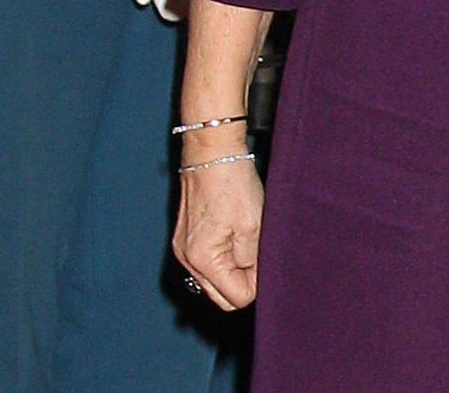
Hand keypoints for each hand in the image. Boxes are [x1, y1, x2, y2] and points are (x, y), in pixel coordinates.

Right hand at [174, 155, 262, 310]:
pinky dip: (222, 258)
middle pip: (221, 295)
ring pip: (214, 280)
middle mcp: (187, 261)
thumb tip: (256, 282)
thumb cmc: (232, 182)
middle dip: (243, 281)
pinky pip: (207, 264)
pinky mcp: (185, 240)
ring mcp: (183, 251)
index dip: (256, 283)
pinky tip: (234, 235)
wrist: (211, 151)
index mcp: (202, 261)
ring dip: (233, 269)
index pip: (235, 298)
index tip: (265, 258)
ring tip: (247, 239)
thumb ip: (253, 260)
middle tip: (259, 252)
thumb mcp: (253, 224)